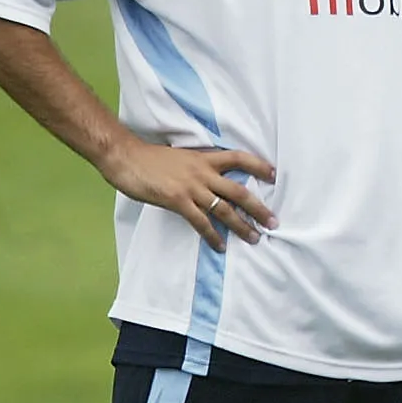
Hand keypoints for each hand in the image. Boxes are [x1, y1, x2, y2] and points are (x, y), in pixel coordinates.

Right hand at [101, 140, 276, 248]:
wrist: (126, 156)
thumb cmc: (150, 158)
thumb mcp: (182, 157)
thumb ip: (198, 167)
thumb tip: (211, 180)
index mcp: (205, 158)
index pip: (239, 158)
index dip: (259, 165)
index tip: (275, 175)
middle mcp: (203, 172)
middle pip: (239, 191)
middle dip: (258, 208)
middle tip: (273, 221)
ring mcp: (191, 187)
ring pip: (224, 209)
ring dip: (241, 225)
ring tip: (255, 238)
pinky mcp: (177, 201)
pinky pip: (200, 222)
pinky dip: (212, 236)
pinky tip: (220, 246)